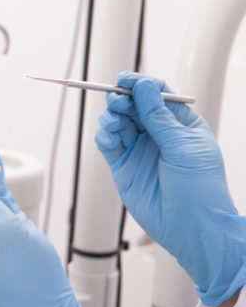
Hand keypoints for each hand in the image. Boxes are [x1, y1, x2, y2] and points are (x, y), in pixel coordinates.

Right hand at [95, 72, 245, 306]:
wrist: (191, 227)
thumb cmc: (201, 189)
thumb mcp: (183, 146)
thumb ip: (159, 117)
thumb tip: (145, 87)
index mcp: (181, 124)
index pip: (157, 95)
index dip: (141, 84)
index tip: (126, 79)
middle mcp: (158, 135)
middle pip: (133, 106)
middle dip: (122, 99)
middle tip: (117, 99)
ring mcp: (139, 150)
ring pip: (118, 122)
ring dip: (112, 117)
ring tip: (114, 121)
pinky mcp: (123, 166)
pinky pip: (108, 144)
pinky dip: (104, 135)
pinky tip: (109, 135)